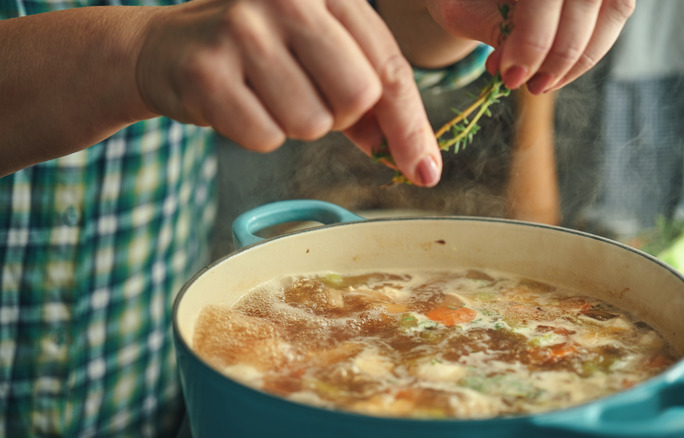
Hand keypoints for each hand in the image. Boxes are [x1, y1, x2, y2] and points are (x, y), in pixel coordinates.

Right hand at [136, 0, 441, 186]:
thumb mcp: (322, 56)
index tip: (424, 171)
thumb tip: (416, 159)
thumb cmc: (259, 54)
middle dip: (339, 117)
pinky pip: (266, 137)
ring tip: (264, 94)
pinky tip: (238, 103)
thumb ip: (372, 100)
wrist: (168, 47)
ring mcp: (243, 28)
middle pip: (357, 97)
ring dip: (294, 125)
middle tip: (305, 96)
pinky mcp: (206, 69)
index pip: (389, 67)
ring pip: (312, 124)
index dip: (410, 126)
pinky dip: (258, 133)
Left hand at [425, 0, 634, 92]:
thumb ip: (491, 29)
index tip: (511, 75)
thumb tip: (518, 68)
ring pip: (613, 8)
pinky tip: (556, 72)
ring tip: (542, 84)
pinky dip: (589, 51)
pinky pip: (615, 15)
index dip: (532, 39)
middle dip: (557, 54)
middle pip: (584, 0)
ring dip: (580, 58)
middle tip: (528, 86)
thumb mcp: (464, 8)